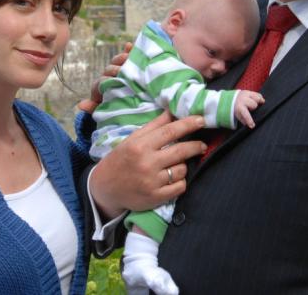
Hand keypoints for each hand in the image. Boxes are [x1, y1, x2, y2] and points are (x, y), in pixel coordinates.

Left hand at [77, 41, 132, 112]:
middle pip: (109, 69)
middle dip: (114, 69)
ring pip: (117, 61)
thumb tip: (80, 105)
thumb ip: (93, 107)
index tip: (110, 82)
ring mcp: (119, 69)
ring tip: (127, 57)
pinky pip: (128, 56)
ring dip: (122, 58)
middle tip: (120, 72)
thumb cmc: (113, 107)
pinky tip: (130, 45)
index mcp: (101, 86)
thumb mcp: (103, 109)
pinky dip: (129, 50)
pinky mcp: (130, 66)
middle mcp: (109, 76)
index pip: (101, 81)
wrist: (127, 107)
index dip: (105, 81)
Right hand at [89, 112, 205, 217]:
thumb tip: (172, 111)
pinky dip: (181, 181)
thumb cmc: (121, 159)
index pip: (170, 132)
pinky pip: (180, 187)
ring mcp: (152, 182)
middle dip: (196, 146)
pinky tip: (174, 178)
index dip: (188, 124)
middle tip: (202, 144)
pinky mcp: (156, 197)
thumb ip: (154, 126)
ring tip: (177, 164)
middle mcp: (147, 163)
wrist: (105, 188)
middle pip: (180, 151)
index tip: (201, 120)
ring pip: (182, 169)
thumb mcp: (133, 139)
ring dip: (184, 165)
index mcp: (140, 146)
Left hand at [233, 91, 263, 128]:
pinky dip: (260, 98)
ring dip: (258, 102)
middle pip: (254, 105)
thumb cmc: (237, 109)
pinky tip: (259, 101)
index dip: (249, 120)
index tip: (252, 126)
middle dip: (253, 108)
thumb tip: (251, 125)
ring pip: (258, 98)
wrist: (231, 99)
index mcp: (239, 107)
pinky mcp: (249, 91)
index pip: (245, 114)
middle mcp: (243, 99)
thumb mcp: (238, 115)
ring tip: (255, 104)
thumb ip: (244, 120)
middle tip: (250, 109)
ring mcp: (246, 94)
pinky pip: (258, 94)